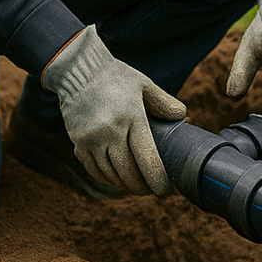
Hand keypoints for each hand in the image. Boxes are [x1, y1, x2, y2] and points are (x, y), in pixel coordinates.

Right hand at [43, 25, 185, 195]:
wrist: (78, 71)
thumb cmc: (117, 77)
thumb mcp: (145, 85)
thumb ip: (165, 104)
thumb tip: (184, 119)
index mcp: (131, 117)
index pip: (147, 159)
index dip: (157, 180)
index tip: (165, 189)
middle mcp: (109, 131)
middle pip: (128, 173)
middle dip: (142, 187)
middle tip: (152, 190)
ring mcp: (91, 139)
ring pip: (110, 175)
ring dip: (125, 185)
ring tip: (137, 186)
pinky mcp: (77, 143)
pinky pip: (94, 170)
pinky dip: (107, 178)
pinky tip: (117, 179)